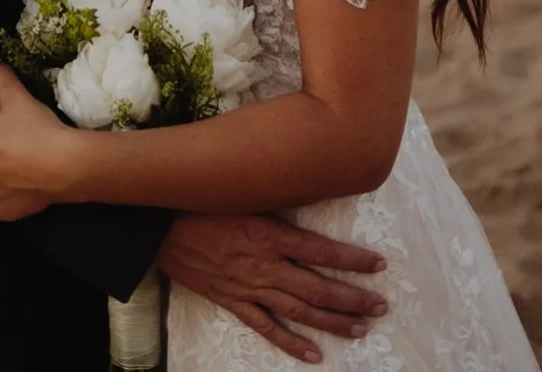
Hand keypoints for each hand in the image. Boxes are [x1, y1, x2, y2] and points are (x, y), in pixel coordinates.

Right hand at [156, 213, 388, 366]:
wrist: (160, 227)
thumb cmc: (203, 201)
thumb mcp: (243, 193)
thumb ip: (275, 198)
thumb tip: (310, 187)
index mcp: (269, 233)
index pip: (322, 250)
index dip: (352, 260)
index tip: (379, 264)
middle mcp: (265, 264)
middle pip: (318, 287)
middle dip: (353, 298)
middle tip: (381, 306)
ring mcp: (249, 287)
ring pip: (299, 310)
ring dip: (332, 322)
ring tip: (361, 328)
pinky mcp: (233, 302)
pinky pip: (266, 327)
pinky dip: (290, 343)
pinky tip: (313, 355)